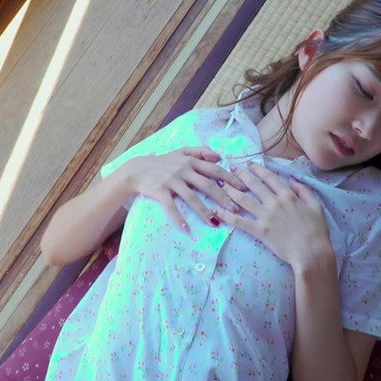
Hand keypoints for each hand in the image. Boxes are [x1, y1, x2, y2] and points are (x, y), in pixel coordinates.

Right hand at [123, 147, 245, 231]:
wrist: (137, 169)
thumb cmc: (163, 162)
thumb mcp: (181, 152)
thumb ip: (201, 152)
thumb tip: (220, 156)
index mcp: (191, 161)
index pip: (215, 170)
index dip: (230, 179)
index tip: (244, 189)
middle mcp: (183, 170)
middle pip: (207, 185)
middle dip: (223, 198)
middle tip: (236, 209)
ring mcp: (171, 181)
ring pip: (191, 197)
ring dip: (204, 211)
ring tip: (216, 222)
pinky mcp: (160, 191)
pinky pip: (171, 207)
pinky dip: (178, 218)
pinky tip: (186, 229)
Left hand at [216, 162, 332, 268]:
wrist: (311, 253)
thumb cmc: (317, 231)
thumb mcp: (316, 206)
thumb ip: (304, 190)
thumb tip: (291, 180)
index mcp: (288, 196)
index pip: (269, 178)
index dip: (258, 169)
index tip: (249, 164)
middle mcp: (274, 203)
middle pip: (253, 185)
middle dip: (240, 175)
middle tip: (230, 169)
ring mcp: (265, 217)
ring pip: (243, 200)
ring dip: (230, 191)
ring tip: (221, 185)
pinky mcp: (259, 231)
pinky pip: (239, 222)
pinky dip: (227, 215)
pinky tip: (217, 211)